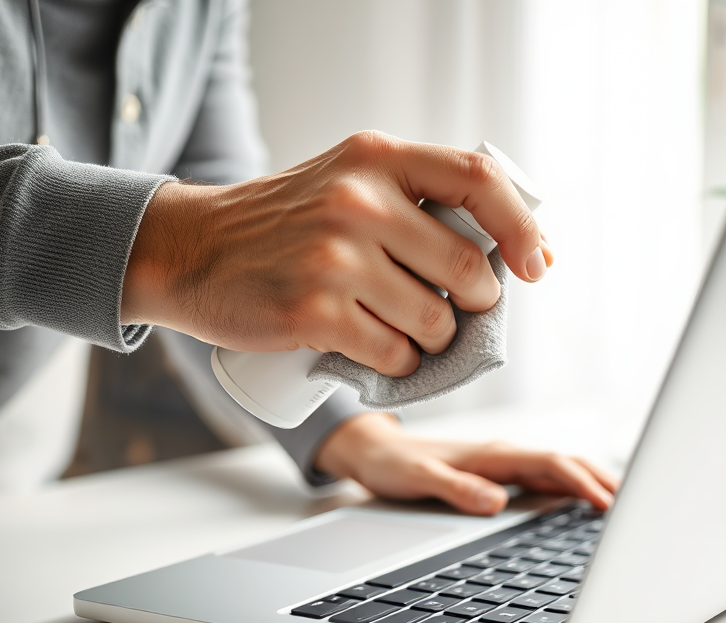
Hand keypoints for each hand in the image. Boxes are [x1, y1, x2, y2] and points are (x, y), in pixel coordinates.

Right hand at [123, 131, 553, 374]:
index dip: (520, 227)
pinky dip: (396, 362)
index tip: (535, 265)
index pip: (479, 181)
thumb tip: (508, 250)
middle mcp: (358, 200)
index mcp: (376, 158)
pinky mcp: (314, 311)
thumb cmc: (283, 225)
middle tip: (450, 308)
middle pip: (466, 268)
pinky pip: (395, 353)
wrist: (190, 250)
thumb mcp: (348, 181)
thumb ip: (416, 200)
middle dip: (472, 302)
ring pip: (435, 320)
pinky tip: (371, 347)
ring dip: (431, 338)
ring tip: (397, 325)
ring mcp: (334, 257)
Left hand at [315, 413, 618, 515]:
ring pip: (559, 469)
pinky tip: (581, 504)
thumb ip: (455, 488)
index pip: (549, 464)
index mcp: (491, 453)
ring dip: (591, 482)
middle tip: (637, 505)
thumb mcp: (417, 478)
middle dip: (601, 480)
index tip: (607, 503)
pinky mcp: (498, 472)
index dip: (581, 482)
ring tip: (622, 504)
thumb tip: (496, 501)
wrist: (373, 450)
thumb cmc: (392, 463)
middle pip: (565, 462)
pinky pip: (545, 478)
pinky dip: (570, 488)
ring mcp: (503, 462)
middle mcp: (503, 454)